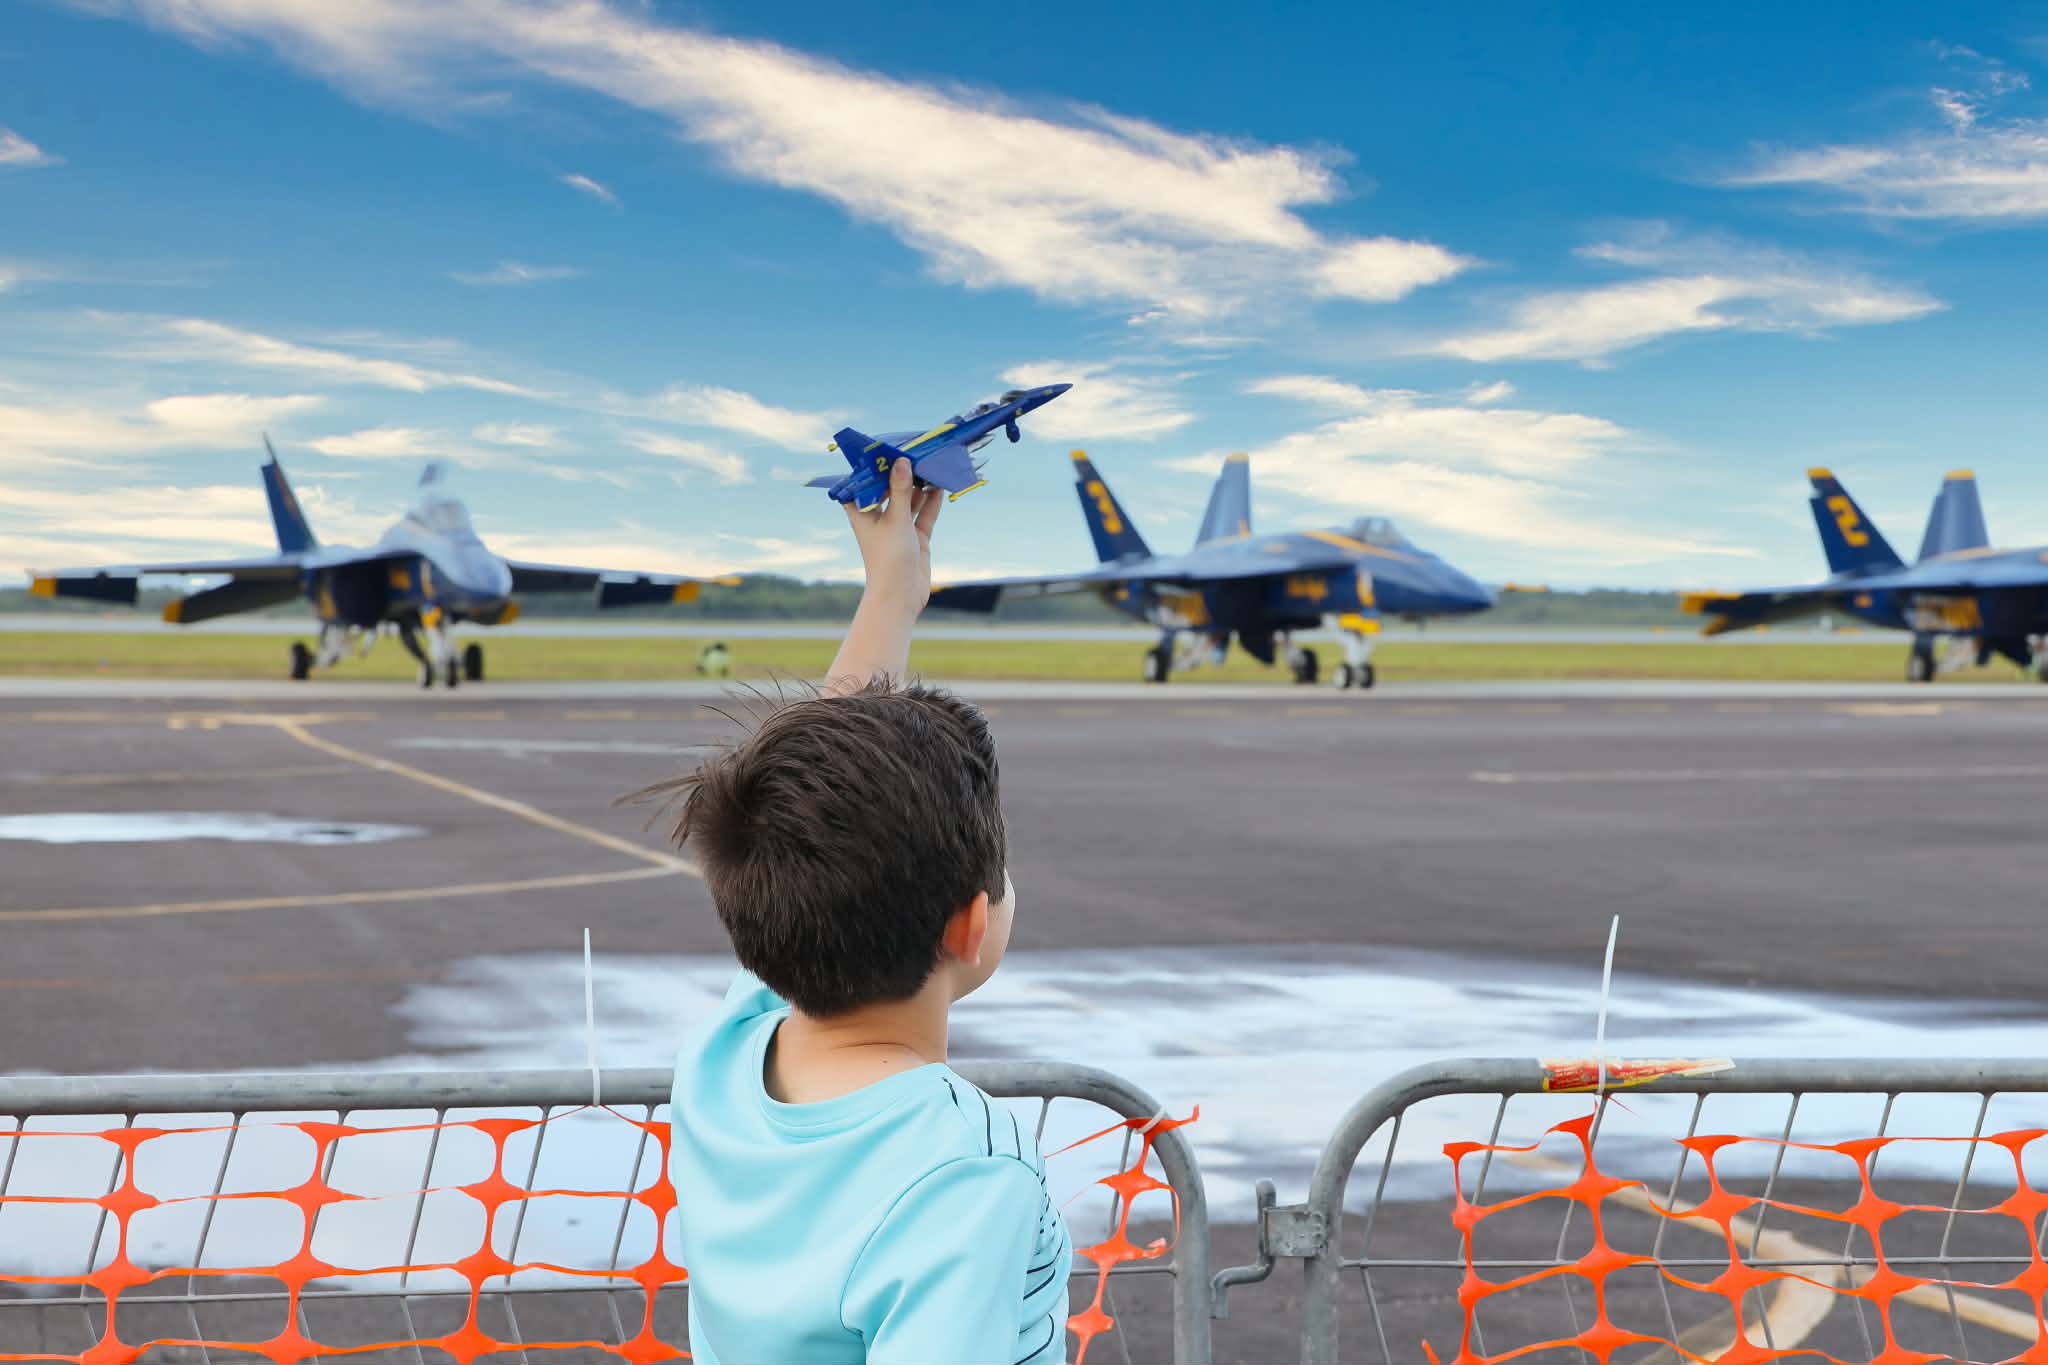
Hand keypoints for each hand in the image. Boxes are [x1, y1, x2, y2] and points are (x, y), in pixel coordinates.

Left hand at [844, 457, 942, 620]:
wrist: (901, 595)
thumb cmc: (888, 557)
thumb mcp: (895, 519)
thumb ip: (900, 490)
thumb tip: (901, 462)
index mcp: (862, 513)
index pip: (863, 484)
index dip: (872, 467)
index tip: (884, 448)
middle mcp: (878, 518)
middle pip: (890, 489)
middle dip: (901, 473)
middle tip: (914, 451)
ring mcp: (898, 528)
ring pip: (910, 500)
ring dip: (919, 485)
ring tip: (930, 463)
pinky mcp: (915, 537)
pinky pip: (924, 514)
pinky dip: (932, 501)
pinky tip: (940, 485)